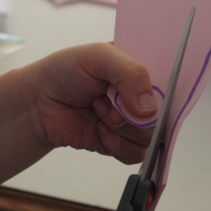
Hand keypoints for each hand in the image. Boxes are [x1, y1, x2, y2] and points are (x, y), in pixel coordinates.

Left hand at [23, 43, 157, 164]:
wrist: (38, 102)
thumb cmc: (66, 71)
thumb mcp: (98, 56)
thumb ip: (130, 73)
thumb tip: (149, 109)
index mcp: (141, 70)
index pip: (172, 82)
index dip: (161, 91)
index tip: (139, 92)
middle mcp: (141, 97)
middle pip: (162, 115)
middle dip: (131, 112)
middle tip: (105, 99)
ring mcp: (132, 122)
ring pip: (148, 137)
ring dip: (119, 127)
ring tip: (97, 111)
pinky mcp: (121, 143)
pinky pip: (135, 154)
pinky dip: (115, 144)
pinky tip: (98, 130)